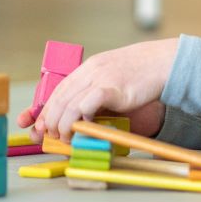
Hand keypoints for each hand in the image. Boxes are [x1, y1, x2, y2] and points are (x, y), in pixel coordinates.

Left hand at [19, 38, 179, 142]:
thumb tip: (84, 114)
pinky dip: (78, 119)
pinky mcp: (112, 88)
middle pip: (59, 99)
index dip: (43, 109)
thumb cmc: (143, 73)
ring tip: (64, 138)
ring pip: (68, 104)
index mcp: (89, 67)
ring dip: (62, 125)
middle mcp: (90, 70)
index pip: (58, 90)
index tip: (35, 125)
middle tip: (48, 137)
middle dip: (49, 121)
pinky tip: (81, 128)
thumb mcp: (115, 77)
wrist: (165, 62)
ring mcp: (100, 78)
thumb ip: (99, 90)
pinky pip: (86, 105)